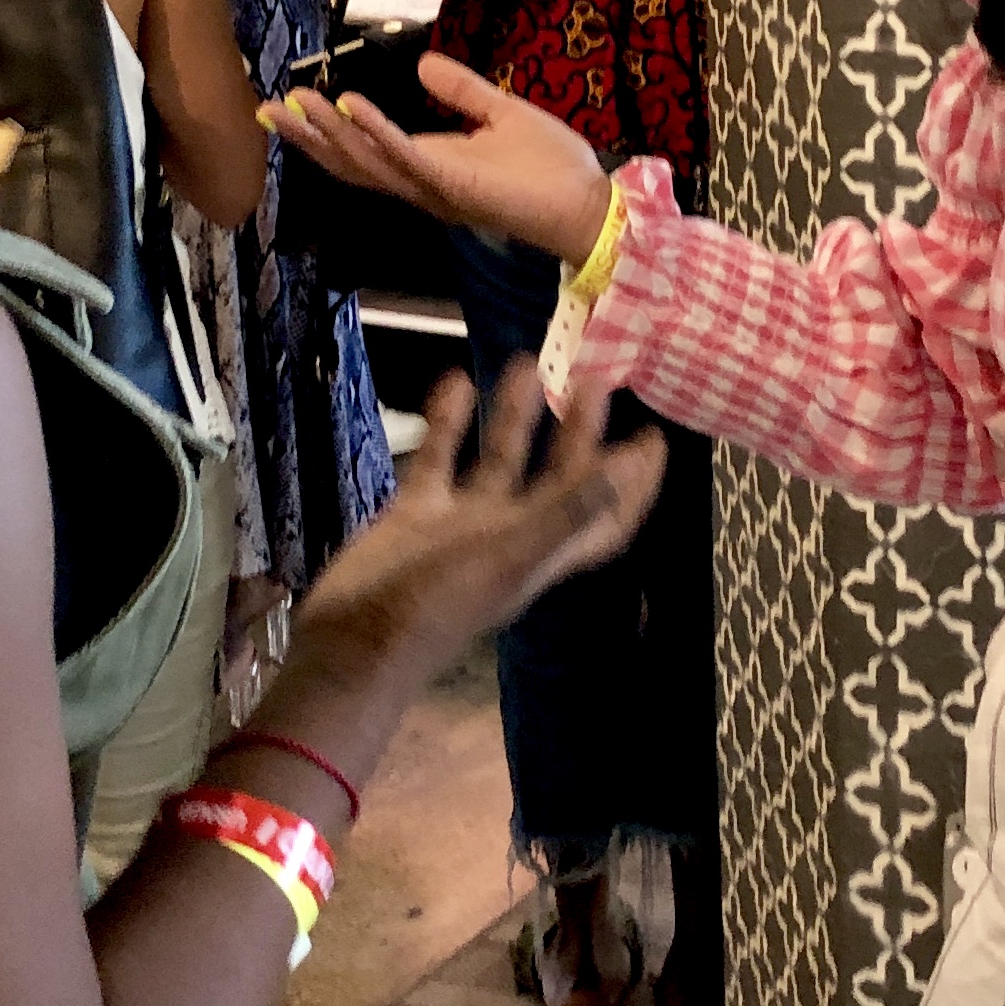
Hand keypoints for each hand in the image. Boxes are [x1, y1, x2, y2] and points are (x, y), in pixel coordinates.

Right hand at [265, 53, 614, 262]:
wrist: (590, 202)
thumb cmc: (552, 167)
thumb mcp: (500, 112)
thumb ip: (461, 91)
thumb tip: (421, 64)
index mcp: (429, 166)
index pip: (365, 151)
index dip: (325, 132)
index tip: (287, 105)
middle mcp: (423, 184)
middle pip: (351, 164)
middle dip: (307, 138)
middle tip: (265, 109)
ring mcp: (436, 189)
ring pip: (368, 164)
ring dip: (329, 135)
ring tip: (293, 105)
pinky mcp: (457, 188)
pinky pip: (408, 158)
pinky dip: (377, 132)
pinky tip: (350, 106)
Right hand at [290, 364, 662, 695]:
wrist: (351, 643)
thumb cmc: (436, 606)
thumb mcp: (510, 555)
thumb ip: (568, 509)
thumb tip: (628, 466)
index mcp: (544, 552)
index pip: (605, 515)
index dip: (633, 482)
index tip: (653, 436)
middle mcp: (510, 535)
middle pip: (558, 478)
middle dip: (579, 433)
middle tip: (594, 378)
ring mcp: (462, 524)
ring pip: (499, 461)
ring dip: (516, 417)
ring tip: (526, 362)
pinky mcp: (417, 514)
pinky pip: (439, 460)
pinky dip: (448, 423)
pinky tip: (455, 381)